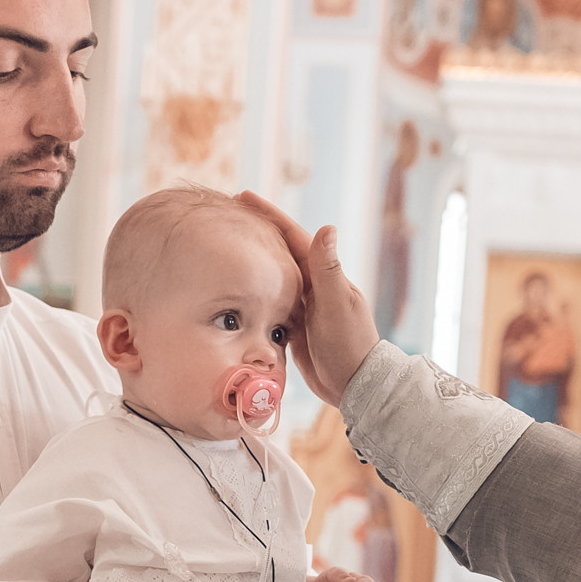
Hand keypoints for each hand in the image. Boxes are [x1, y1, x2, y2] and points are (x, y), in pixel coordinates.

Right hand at [238, 193, 378, 404]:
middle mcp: (312, 286)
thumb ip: (327, 268)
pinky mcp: (295, 327)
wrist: (354, 385)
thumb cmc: (350, 343)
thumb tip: (328, 227)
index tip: (244, 196)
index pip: (292, 236)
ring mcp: (303, 306)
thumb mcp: (336, 304)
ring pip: (271, 278)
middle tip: (228, 217)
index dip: (268, 215)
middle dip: (256, 234)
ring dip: (252, 263)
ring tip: (225, 249)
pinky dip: (254, 296)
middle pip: (278, 252)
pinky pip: (270, 304)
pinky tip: (236, 292)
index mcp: (322, 275)